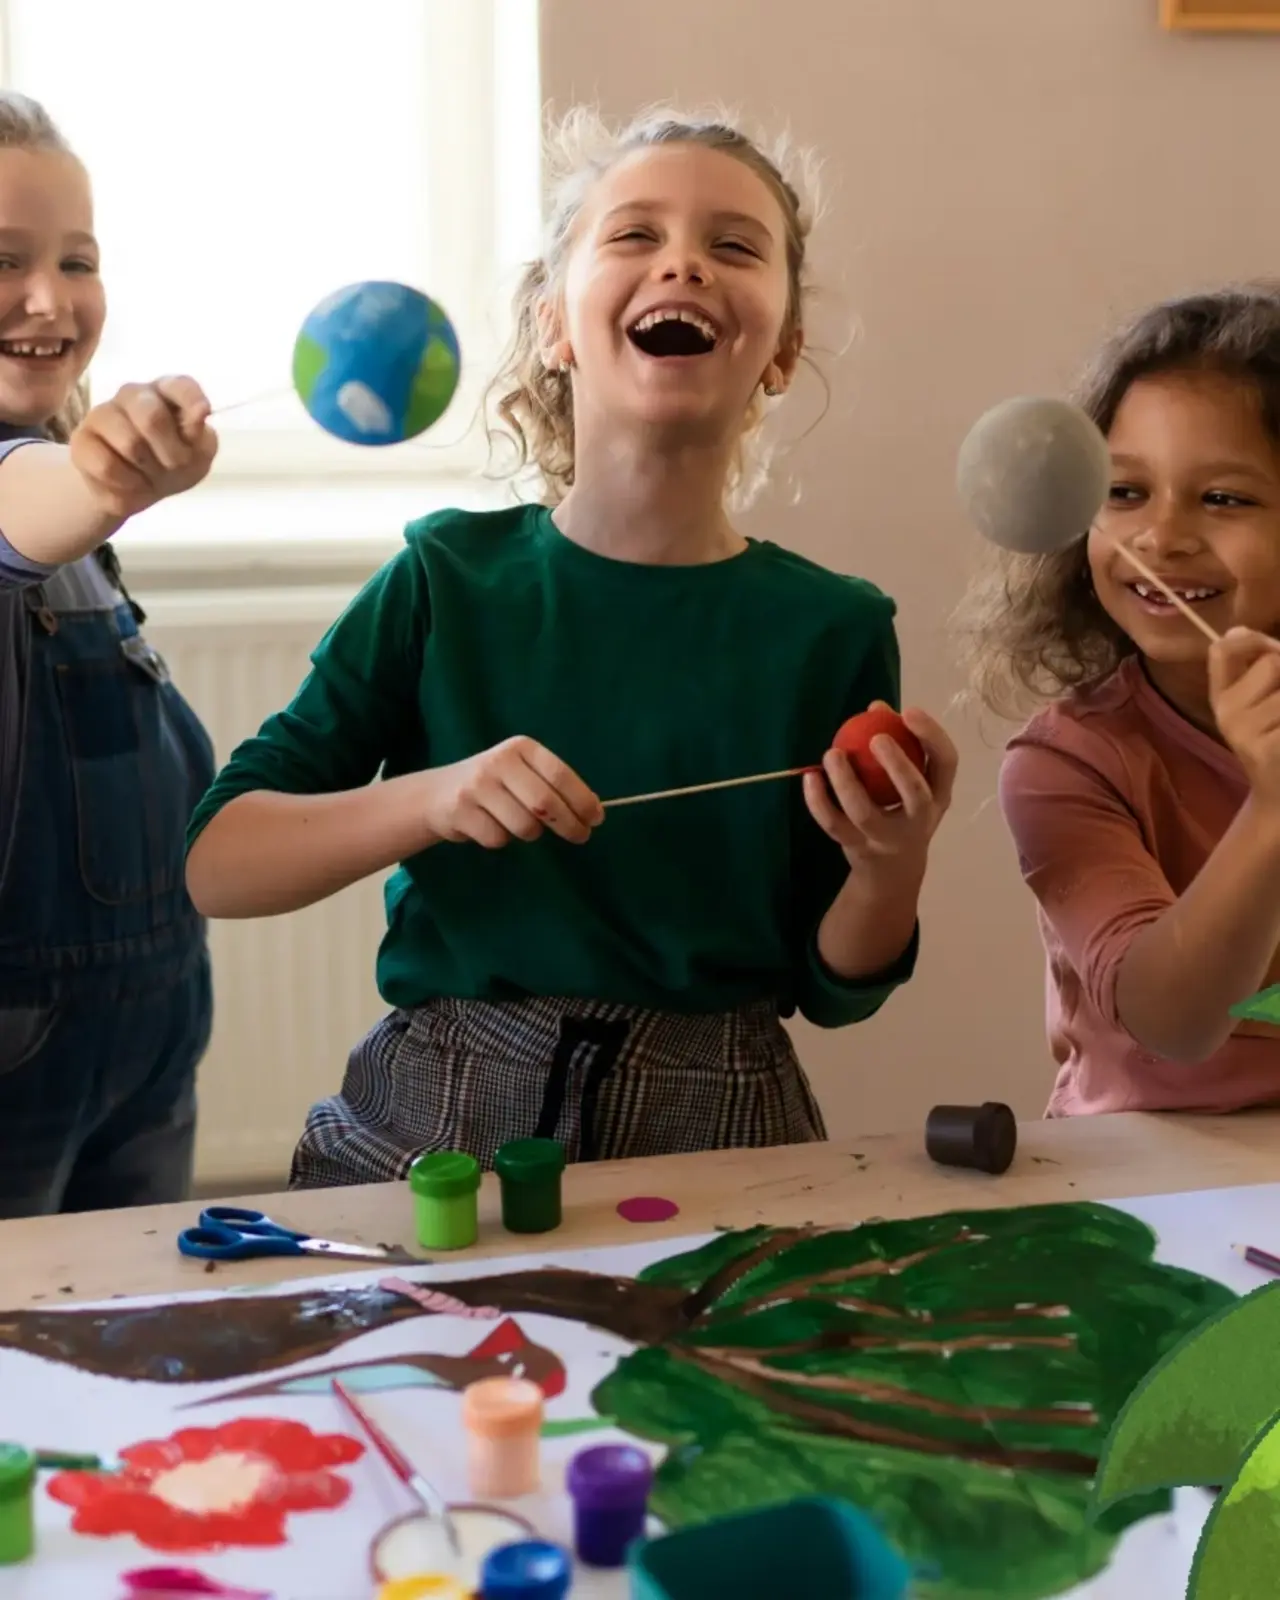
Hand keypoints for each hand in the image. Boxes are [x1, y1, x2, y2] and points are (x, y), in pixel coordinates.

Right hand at [69, 376, 217, 519]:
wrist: (137, 489)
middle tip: (173, 466)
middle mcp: (133, 394)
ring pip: (130, 444)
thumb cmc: (174, 463)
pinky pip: (107, 466)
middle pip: (151, 417)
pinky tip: (129, 482)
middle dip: (171, 454)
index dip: (192, 402)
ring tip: (149, 474)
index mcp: (166, 391)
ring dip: (148, 471)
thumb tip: (200, 411)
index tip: (202, 417)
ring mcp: (103, 414)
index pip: (180, 385)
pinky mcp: (81, 440)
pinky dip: (127, 484)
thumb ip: (200, 433)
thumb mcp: (198, 453)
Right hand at [421, 736, 603, 848]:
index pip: (560, 774)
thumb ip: (550, 784)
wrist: (437, 793)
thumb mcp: (520, 772)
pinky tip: (489, 825)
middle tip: (580, 836)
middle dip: (569, 825)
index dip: (582, 799)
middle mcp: (498, 762)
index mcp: (520, 748)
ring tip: (517, 824)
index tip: (596, 818)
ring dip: (529, 834)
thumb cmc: (493, 784)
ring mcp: (477, 786)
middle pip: (545, 803)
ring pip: (524, 826)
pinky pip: (498, 839)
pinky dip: (501, 840)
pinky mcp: (460, 811)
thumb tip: (592, 810)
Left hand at [803, 705, 956, 878]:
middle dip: (897, 765)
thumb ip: (900, 743)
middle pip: (915, 794)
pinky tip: (810, 777)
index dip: (931, 736)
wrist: (893, 870)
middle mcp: (919, 820)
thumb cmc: (904, 811)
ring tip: (832, 754)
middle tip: (876, 737)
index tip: (908, 712)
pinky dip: (818, 801)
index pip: (946, 763)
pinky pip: (834, 825)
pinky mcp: (856, 848)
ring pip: (865, 812)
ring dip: (846, 781)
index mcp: (939, 795)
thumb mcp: (914, 781)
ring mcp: (886, 838)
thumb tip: (876, 706)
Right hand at [1209, 628, 1279, 807]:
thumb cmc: (1277, 742)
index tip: (1270, 651)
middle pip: (1272, 663)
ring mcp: (1244, 734)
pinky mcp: (1265, 749)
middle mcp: (1226, 714)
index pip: (1222, 651)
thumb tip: (1240, 631)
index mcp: (1223, 698)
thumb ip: (1256, 665)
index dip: (1250, 640)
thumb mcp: (1262, 703)